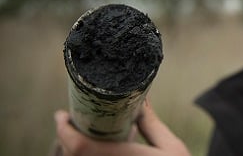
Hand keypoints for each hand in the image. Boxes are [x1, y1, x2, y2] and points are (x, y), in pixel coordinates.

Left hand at [54, 100, 190, 155]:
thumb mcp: (171, 147)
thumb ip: (152, 124)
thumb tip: (142, 100)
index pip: (78, 146)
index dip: (63, 129)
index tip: (61, 114)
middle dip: (67, 137)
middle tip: (71, 120)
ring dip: (77, 150)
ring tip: (84, 135)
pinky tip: (101, 150)